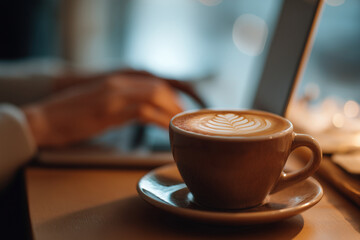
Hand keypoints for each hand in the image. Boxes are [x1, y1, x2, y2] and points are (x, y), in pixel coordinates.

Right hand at [23, 74, 182, 146]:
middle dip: (175, 103)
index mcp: (116, 81)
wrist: (43, 119)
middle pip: (158, 88)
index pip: (153, 83)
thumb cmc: (69, 114)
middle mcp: (117, 84)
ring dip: (171, 111)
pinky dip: (160, 121)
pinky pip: (143, 113)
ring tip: (179, 125)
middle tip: (183, 119)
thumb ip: (119, 101)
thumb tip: (138, 111)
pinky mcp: (109, 112)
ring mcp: (113, 96)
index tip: (178, 109)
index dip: (170, 96)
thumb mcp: (98, 101)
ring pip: (154, 96)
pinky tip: (167, 130)